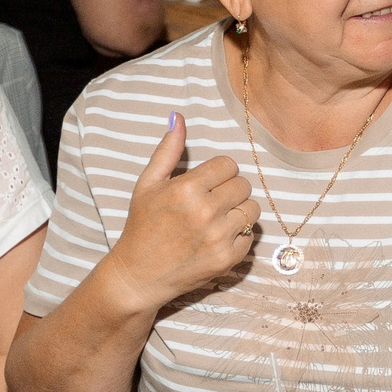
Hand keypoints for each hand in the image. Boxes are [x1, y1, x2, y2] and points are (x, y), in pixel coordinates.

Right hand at [108, 113, 257, 309]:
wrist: (139, 275)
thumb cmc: (142, 226)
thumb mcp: (147, 184)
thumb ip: (167, 151)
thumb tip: (178, 116)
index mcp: (187, 189)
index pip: (228, 165)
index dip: (219, 172)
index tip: (207, 183)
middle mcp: (206, 212)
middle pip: (244, 185)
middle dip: (230, 190)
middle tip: (212, 201)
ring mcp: (219, 238)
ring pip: (252, 210)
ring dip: (238, 211)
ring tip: (218, 218)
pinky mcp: (227, 260)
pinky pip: (250, 237)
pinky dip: (238, 236)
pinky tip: (218, 238)